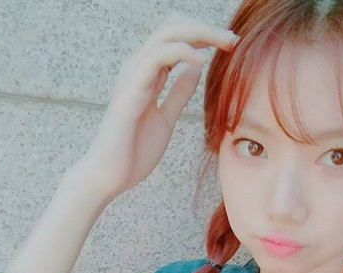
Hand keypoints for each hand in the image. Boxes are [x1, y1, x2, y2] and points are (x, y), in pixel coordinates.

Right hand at [77, 14, 237, 200]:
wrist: (109, 176)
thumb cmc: (132, 152)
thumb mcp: (165, 119)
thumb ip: (178, 94)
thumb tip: (195, 69)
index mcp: (147, 74)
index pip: (175, 38)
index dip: (203, 36)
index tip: (230, 45)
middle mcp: (138, 68)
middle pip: (172, 27)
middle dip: (205, 27)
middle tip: (233, 38)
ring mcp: (133, 76)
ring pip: (166, 34)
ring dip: (199, 33)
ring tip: (225, 42)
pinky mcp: (131, 90)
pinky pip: (155, 58)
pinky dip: (181, 52)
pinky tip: (200, 60)